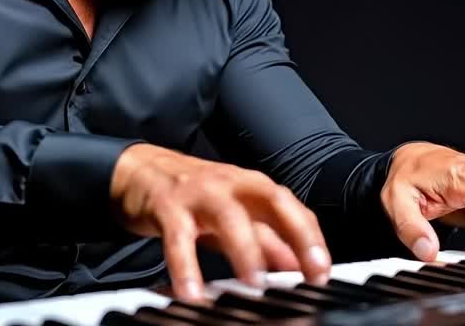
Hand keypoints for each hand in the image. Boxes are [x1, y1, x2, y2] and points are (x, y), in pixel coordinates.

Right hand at [110, 143, 331, 301]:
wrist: (141, 171)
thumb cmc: (195, 194)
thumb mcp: (235, 214)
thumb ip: (266, 239)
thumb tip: (300, 266)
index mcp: (253, 187)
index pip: (293, 208)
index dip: (312, 239)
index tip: (323, 271)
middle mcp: (232, 184)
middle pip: (272, 201)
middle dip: (295, 234)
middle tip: (307, 272)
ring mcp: (200, 193)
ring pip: (228, 216)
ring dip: (244, 250)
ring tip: (255, 283)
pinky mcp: (167, 206)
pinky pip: (178, 238)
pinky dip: (186, 266)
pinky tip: (191, 293)